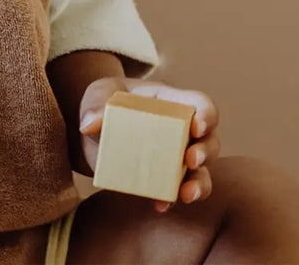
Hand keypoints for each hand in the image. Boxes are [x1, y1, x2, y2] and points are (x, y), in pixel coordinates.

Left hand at [77, 76, 220, 213]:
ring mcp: (175, 158)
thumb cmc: (103, 102)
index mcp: (172, 102)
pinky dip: (169, 200)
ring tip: (186, 194)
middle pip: (210, 141)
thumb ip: (96, 104)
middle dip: (206, 151)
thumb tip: (88, 124)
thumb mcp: (98, 93)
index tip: (197, 126)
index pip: (202, 105)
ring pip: (201, 172)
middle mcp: (182, 131)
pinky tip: (159, 205)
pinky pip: (174, 193)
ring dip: (200, 184)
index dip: (206, 114)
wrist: (93, 131)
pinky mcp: (162, 180)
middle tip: (191, 159)